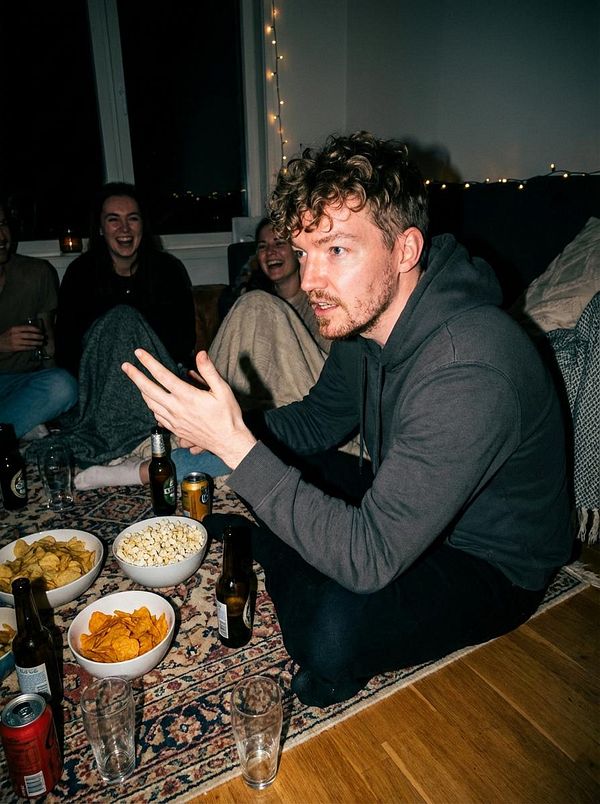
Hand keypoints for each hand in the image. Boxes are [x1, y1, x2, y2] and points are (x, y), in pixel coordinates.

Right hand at [0, 324, 43, 352]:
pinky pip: (26, 348)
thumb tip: (33, 330)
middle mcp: (15, 335)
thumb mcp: (12, 330)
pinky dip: (31, 347)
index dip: (35, 329)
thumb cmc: (7, 336)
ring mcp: (15, 342)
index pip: (27, 328)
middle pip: (29, 335)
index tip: (40, 330)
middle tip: (43, 337)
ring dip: (36, 342)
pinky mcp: (15, 348)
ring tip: (41, 343)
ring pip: (29, 342)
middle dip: (38, 336)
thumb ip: (21, 329)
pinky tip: (35, 347)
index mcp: (15, 329)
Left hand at [121, 349, 256, 469]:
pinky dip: (151, 405)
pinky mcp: (175, 429)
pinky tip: (151, 401)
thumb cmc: (228, 416)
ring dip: (141, 390)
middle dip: (135, 376)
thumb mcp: (223, 390)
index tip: (138, 353)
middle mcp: (176, 408)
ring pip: (150, 403)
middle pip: (149, 389)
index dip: (148, 363)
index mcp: (187, 396)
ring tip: (136, 380)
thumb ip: (209, 371)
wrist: (228, 442)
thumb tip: (200, 354)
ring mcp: (174, 420)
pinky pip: (157, 415)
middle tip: (125, 366)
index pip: (162, 375)